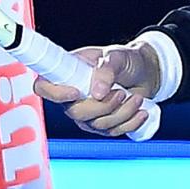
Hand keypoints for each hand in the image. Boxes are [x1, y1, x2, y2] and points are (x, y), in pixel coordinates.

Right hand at [32, 43, 158, 138]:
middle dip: (103, 107)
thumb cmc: (126, 60)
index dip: (55, 93)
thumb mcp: (117, 56)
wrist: (145, 73)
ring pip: (98, 125)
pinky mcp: (103, 125)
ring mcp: (87, 113)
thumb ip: (106, 69)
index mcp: (68, 73)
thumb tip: (97, 92)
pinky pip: (113, 132)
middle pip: (75, 113)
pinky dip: (130, 123)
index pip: (44, 87)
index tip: (76, 92)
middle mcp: (72, 96)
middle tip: (121, 93)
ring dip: (122, 113)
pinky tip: (141, 111)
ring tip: (136, 97)